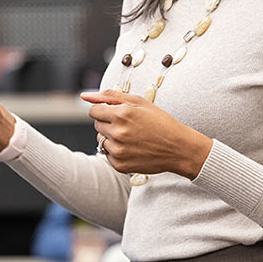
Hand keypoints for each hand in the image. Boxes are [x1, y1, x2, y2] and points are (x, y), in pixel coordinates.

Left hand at [81, 89, 212, 179]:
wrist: (178, 148)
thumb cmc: (160, 122)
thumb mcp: (139, 103)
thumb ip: (110, 96)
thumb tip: (84, 96)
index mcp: (121, 114)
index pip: (94, 111)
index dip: (104, 110)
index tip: (115, 113)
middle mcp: (117, 133)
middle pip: (97, 125)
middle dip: (108, 123)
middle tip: (128, 125)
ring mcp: (118, 151)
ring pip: (100, 140)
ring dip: (111, 137)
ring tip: (131, 137)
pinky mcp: (119, 165)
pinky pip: (106, 154)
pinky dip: (116, 151)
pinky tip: (132, 148)